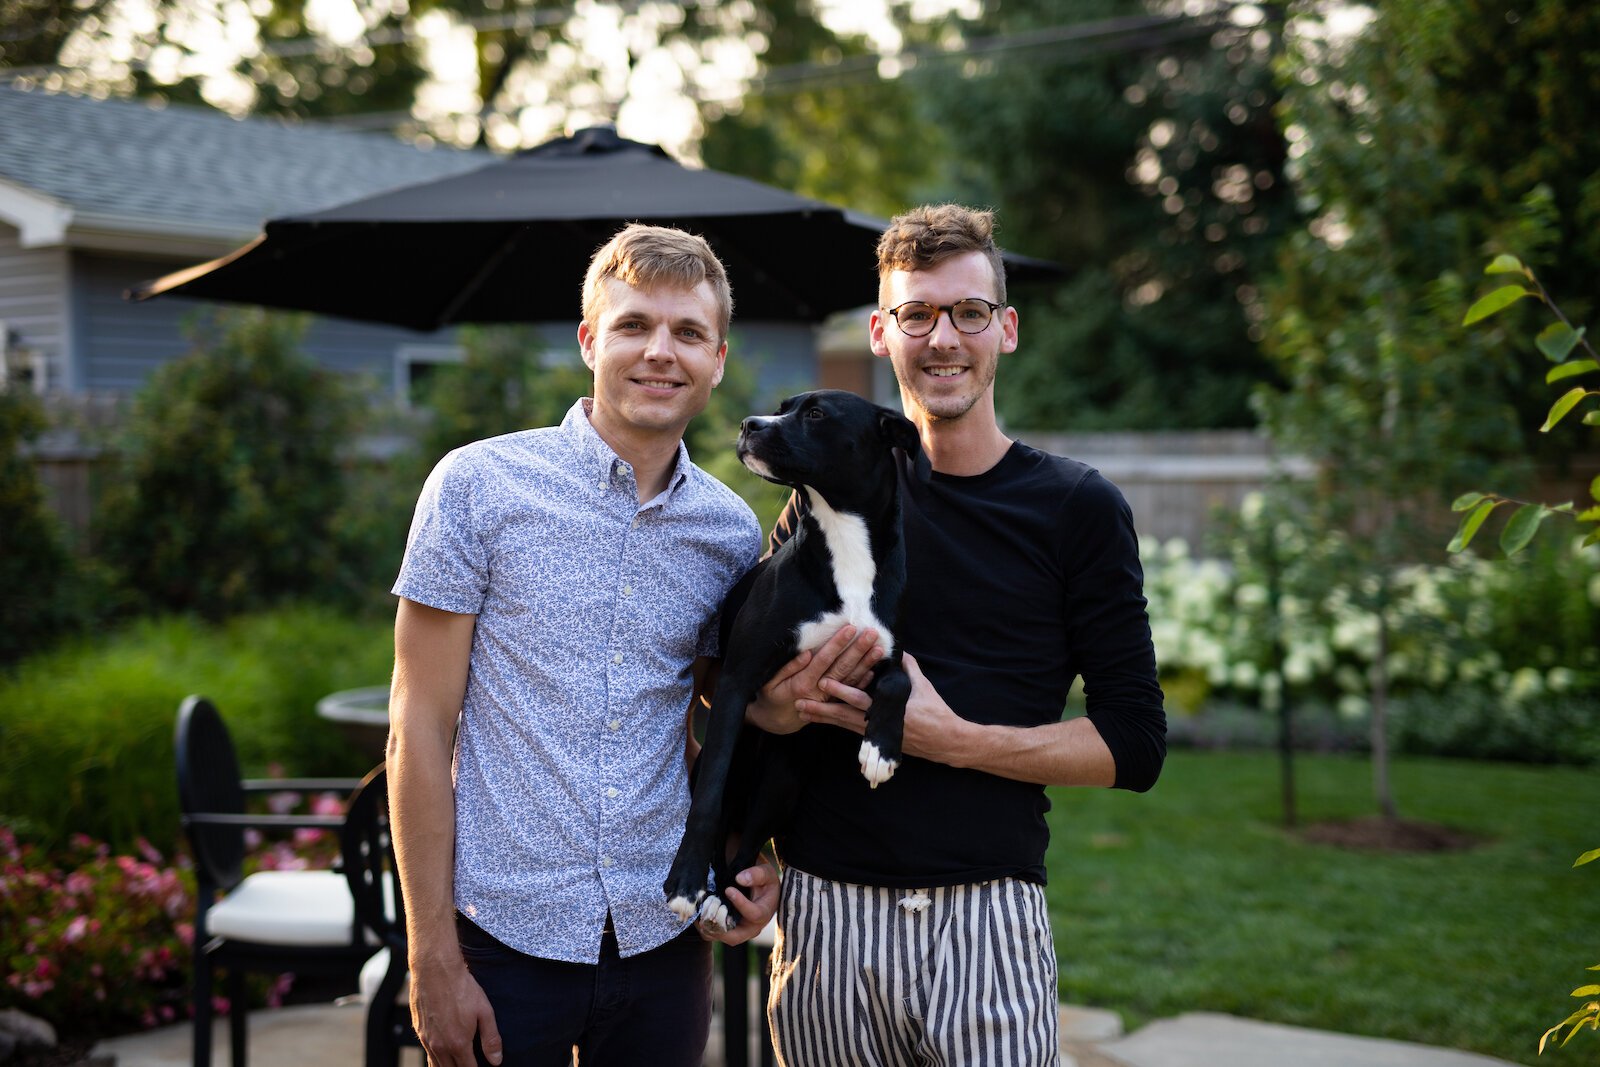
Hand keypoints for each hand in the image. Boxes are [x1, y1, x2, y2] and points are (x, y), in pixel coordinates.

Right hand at [410, 959, 502, 1066]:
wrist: (435, 969)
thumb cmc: (461, 988)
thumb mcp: (484, 1011)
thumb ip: (491, 1038)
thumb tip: (496, 1060)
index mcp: (458, 1043)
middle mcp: (440, 1046)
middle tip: (469, 1063)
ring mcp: (426, 1039)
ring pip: (436, 1065)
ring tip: (458, 1062)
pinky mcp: (418, 1031)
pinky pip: (427, 1053)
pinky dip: (436, 1057)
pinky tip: (444, 1051)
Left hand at [696, 863, 779, 945]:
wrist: (763, 891)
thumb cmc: (765, 882)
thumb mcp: (767, 873)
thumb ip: (757, 874)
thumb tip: (740, 878)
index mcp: (764, 913)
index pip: (753, 914)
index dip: (741, 904)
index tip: (728, 889)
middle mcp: (752, 927)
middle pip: (735, 937)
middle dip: (718, 928)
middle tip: (707, 913)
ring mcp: (739, 931)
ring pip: (721, 938)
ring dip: (708, 928)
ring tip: (700, 913)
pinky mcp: (729, 930)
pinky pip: (714, 934)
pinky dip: (704, 927)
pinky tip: (698, 914)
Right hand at [747, 625, 882, 733]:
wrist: (779, 720)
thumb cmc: (773, 694)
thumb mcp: (770, 682)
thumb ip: (788, 668)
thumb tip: (806, 653)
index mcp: (803, 684)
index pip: (824, 660)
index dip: (837, 644)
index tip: (850, 628)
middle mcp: (819, 692)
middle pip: (842, 668)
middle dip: (858, 650)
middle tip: (872, 633)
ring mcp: (830, 699)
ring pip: (851, 679)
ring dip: (866, 663)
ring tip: (879, 647)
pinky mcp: (836, 703)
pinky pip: (852, 692)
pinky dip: (864, 681)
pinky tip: (876, 668)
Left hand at [798, 652, 971, 765]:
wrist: (944, 741)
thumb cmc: (935, 712)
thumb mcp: (922, 686)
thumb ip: (908, 667)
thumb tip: (898, 649)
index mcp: (888, 709)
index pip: (860, 699)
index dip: (841, 691)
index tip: (824, 682)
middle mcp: (878, 723)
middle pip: (844, 716)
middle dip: (821, 709)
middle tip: (800, 702)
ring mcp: (875, 734)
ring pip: (844, 725)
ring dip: (823, 718)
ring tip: (803, 712)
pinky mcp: (876, 739)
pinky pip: (852, 730)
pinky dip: (836, 723)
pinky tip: (823, 720)